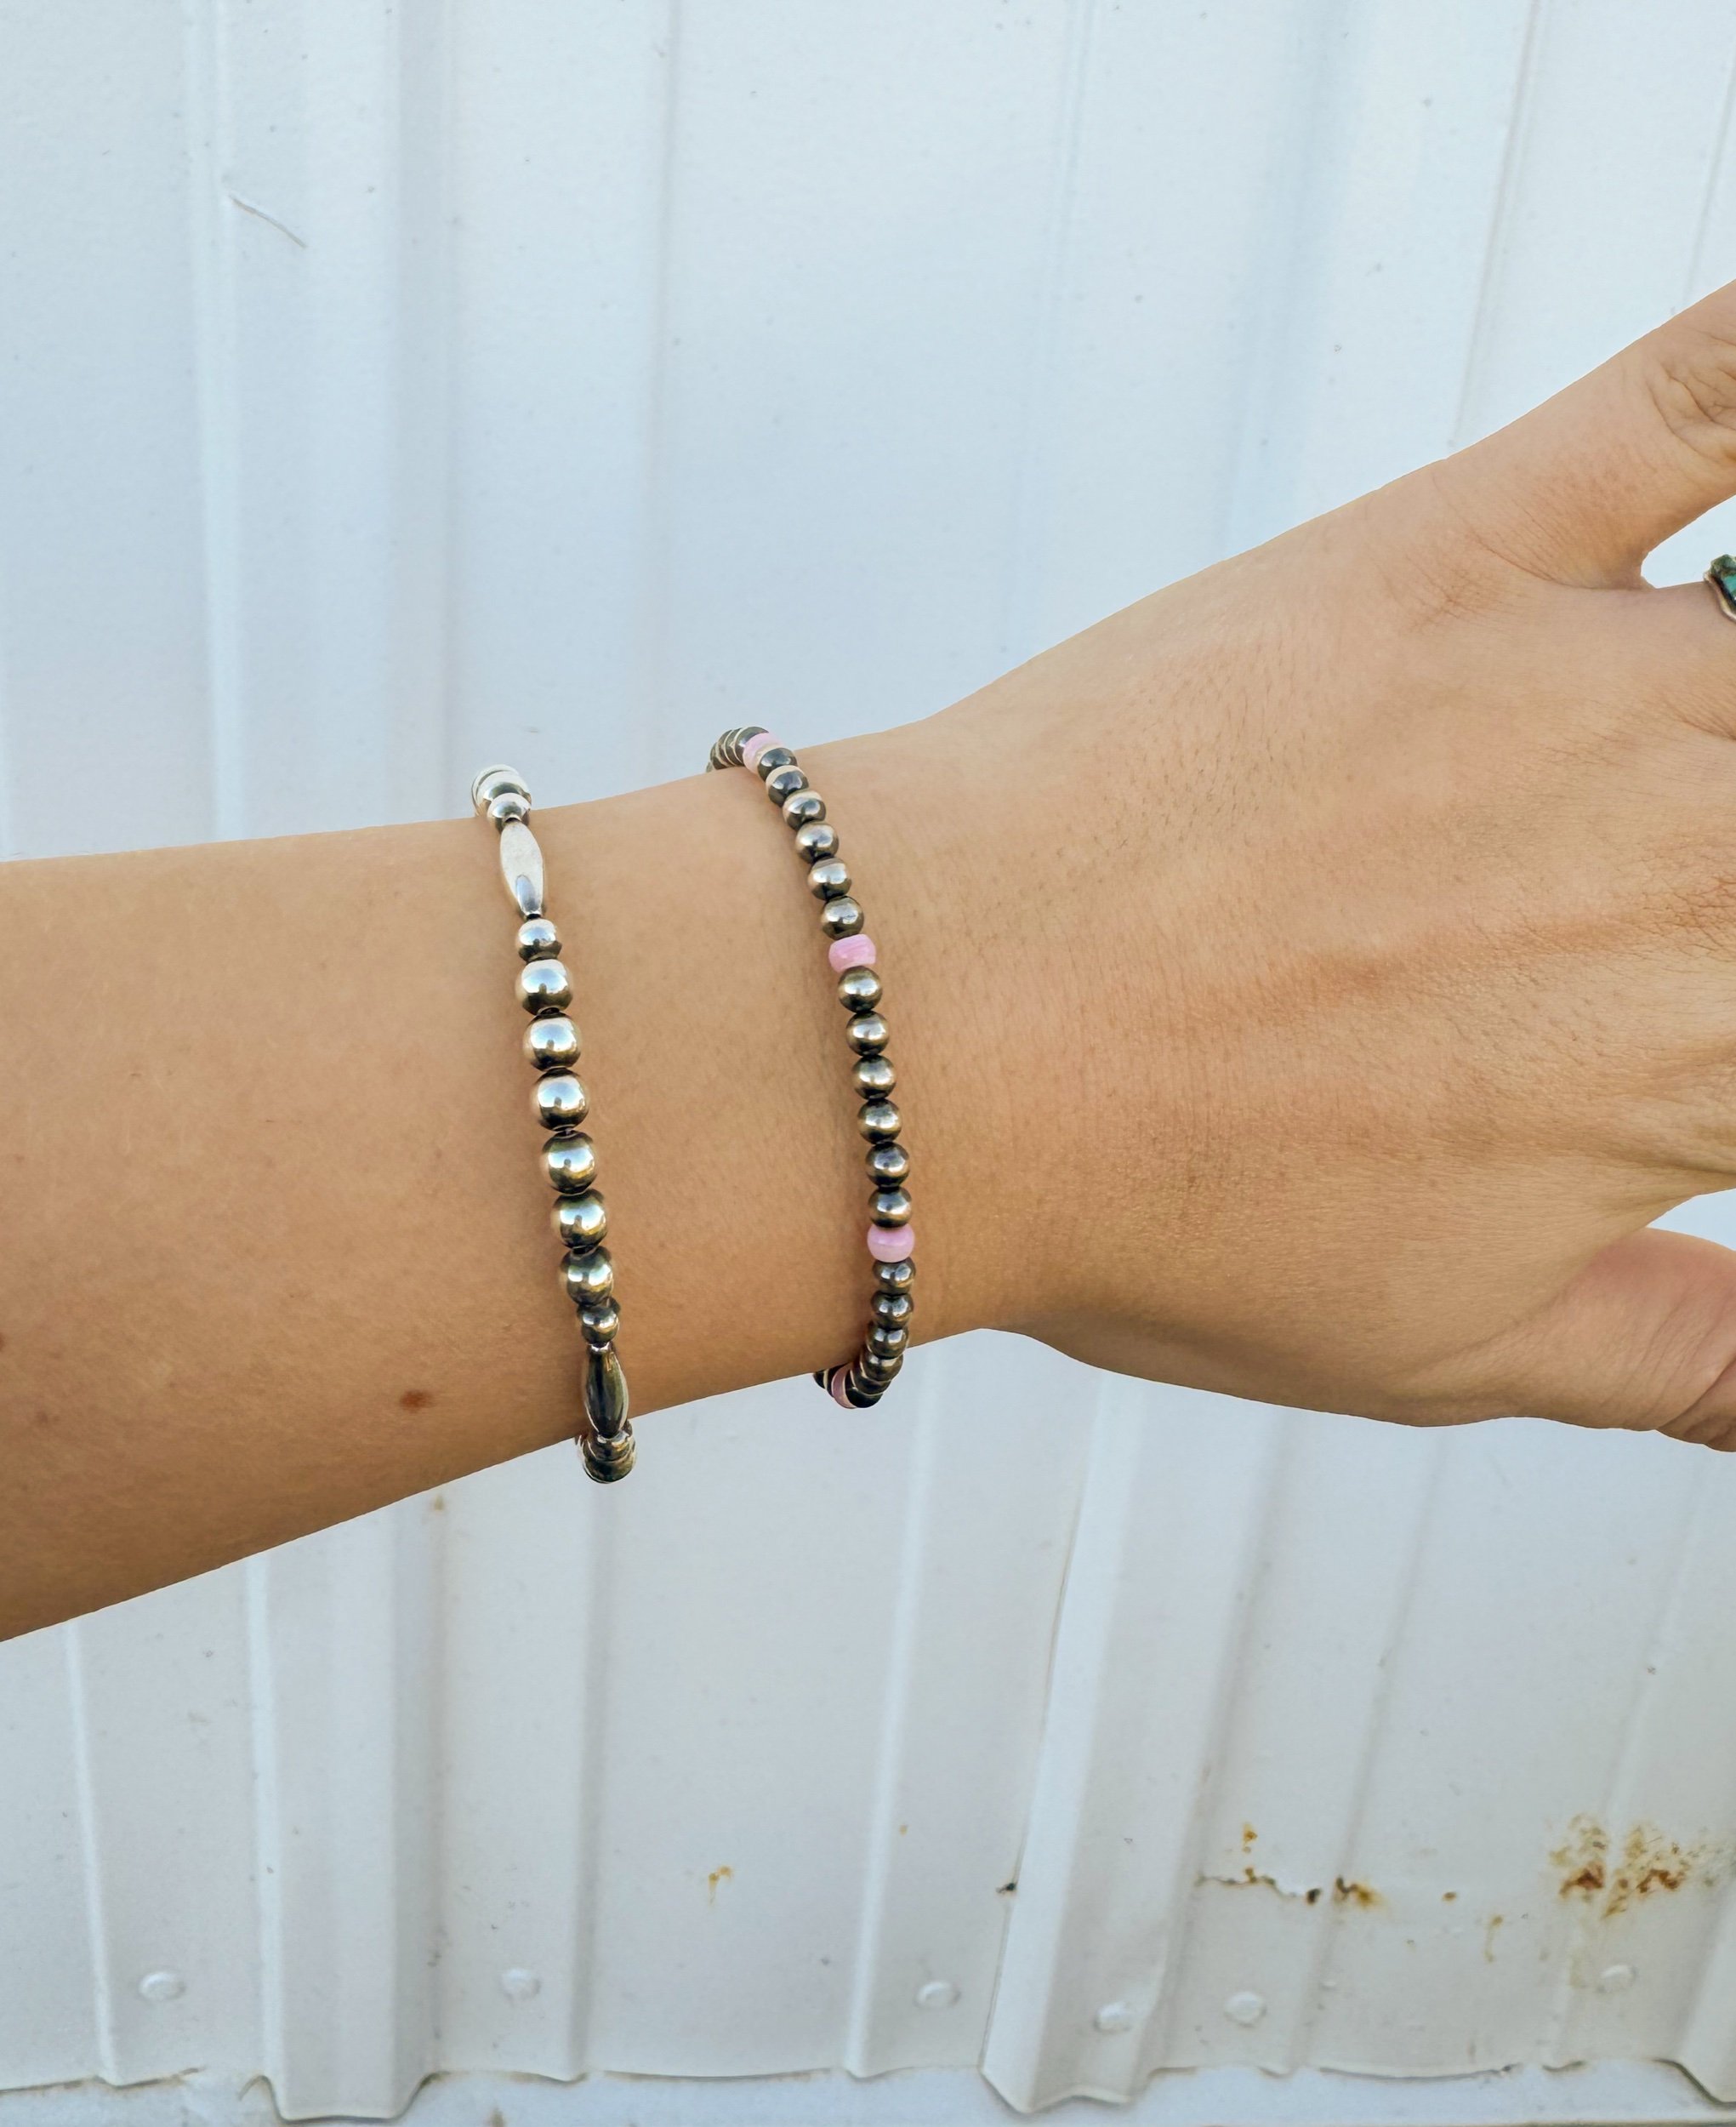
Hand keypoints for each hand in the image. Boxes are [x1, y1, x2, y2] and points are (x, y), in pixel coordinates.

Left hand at [935, 281, 1735, 1445]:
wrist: (919, 1038)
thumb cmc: (1138, 1187)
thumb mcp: (1445, 1346)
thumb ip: (1680, 1360)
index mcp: (1709, 1061)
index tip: (1694, 1018)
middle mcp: (1699, 857)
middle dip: (1728, 876)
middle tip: (1646, 895)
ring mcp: (1591, 682)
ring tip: (1667, 761)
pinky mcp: (1461, 549)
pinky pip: (1691, 402)